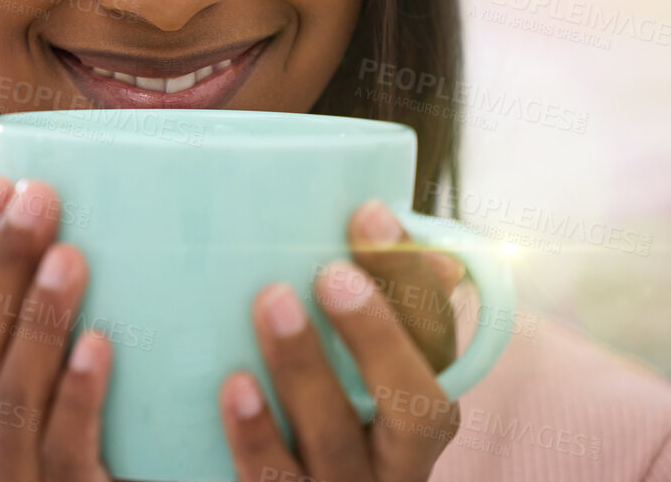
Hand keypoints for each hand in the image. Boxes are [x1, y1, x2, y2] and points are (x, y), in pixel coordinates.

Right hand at [0, 174, 113, 479]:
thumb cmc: (104, 450)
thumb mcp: (59, 387)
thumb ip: (58, 327)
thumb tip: (93, 224)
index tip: (2, 185)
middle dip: (3, 260)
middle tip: (40, 197)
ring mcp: (14, 473)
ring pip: (11, 388)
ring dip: (38, 316)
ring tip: (71, 255)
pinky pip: (63, 446)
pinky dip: (76, 393)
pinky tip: (98, 344)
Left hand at [217, 199, 466, 480]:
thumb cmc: (322, 419)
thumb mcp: (356, 371)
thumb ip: (372, 307)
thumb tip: (397, 230)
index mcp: (423, 411)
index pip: (436, 343)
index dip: (409, 278)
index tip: (367, 214)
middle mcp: (398, 463)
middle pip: (413, 408)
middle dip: (377, 336)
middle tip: (331, 273)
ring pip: (335, 442)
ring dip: (305, 370)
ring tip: (273, 304)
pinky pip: (273, 478)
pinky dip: (254, 435)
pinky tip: (234, 387)